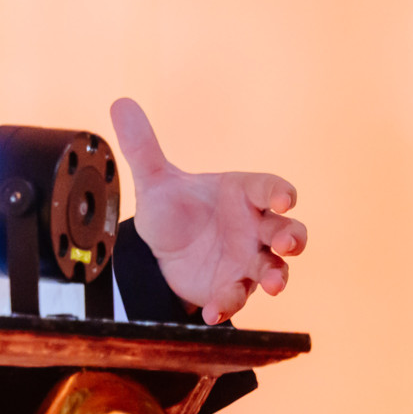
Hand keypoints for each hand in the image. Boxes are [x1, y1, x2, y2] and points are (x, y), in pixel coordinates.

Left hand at [109, 97, 306, 323]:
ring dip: (277, 275)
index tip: (284, 198)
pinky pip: (237, 296)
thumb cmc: (174, 210)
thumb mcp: (155, 181)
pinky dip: (228, 303)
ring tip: (274, 284)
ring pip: (275, 266)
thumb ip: (142, 147)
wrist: (161, 250)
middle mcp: (254, 227)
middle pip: (286, 230)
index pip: (269, 188)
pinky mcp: (232, 286)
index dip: (280, 192)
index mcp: (242, 194)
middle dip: (292, 237)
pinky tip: (214, 311)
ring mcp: (248, 259)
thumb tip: (120, 102)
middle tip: (288, 243)